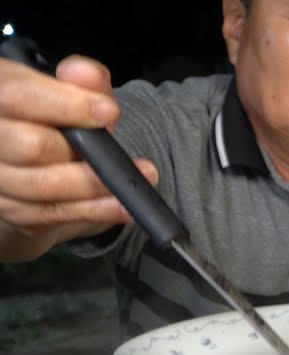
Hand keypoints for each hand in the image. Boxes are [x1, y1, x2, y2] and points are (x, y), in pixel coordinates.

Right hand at [0, 54, 157, 257]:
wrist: (37, 166)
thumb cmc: (55, 122)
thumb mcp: (73, 95)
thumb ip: (83, 82)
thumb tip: (87, 72)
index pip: (16, 96)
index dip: (64, 104)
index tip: (108, 111)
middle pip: (31, 146)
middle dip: (84, 151)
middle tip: (123, 152)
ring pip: (44, 186)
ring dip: (98, 185)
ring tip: (141, 178)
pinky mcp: (11, 210)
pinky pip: (55, 213)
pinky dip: (97, 210)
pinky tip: (125, 205)